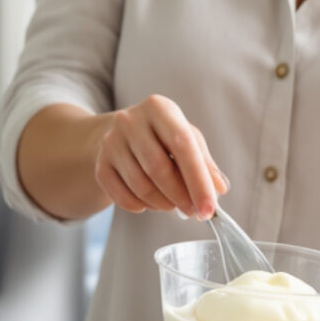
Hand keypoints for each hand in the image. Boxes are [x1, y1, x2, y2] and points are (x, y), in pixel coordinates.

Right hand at [92, 95, 226, 218]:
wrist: (120, 134)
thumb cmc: (162, 137)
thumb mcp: (187, 139)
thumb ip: (205, 162)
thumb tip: (219, 188)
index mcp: (159, 108)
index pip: (183, 145)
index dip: (198, 181)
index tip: (209, 208)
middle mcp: (131, 120)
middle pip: (159, 168)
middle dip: (181, 197)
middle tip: (194, 212)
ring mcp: (111, 142)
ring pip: (141, 186)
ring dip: (163, 204)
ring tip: (173, 205)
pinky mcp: (100, 164)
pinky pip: (122, 196)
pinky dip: (140, 206)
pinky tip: (150, 203)